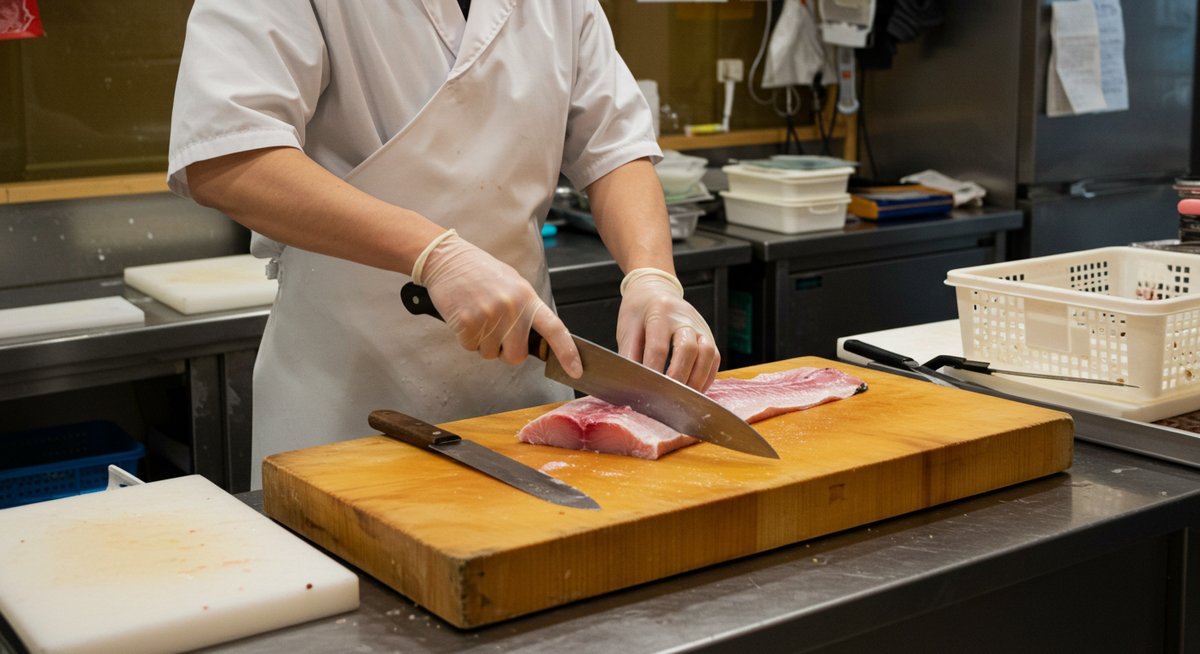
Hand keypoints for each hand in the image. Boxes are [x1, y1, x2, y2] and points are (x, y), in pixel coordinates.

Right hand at [415, 230, 581, 377]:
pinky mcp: (468, 324)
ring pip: (491, 354)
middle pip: (517, 355)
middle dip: (506, 351)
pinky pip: (471, 347)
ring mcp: (490, 317)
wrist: (447, 260)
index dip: (567, 352)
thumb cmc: (480, 271)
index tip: (576, 370)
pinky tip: (465, 317)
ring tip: (477, 316)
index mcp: (527, 298)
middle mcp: (512, 309)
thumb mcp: (513, 284)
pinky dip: (466, 338)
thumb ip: (526, 309)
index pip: (555, 329)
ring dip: (483, 343)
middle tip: (495, 332)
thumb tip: (537, 335)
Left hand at [616, 268, 718, 390]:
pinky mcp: (709, 336)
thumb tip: (632, 382)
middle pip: (688, 349)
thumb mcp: (627, 328)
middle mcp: (684, 317)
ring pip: (708, 354)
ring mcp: (700, 326)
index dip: (654, 371)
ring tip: (683, 397)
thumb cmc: (639, 312)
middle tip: (667, 397)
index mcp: (659, 312)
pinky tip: (694, 390)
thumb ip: (629, 354)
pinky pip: (714, 359)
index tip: (647, 390)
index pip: (659, 346)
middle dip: (678, 376)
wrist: (655, 290)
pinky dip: (706, 377)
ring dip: (697, 379)